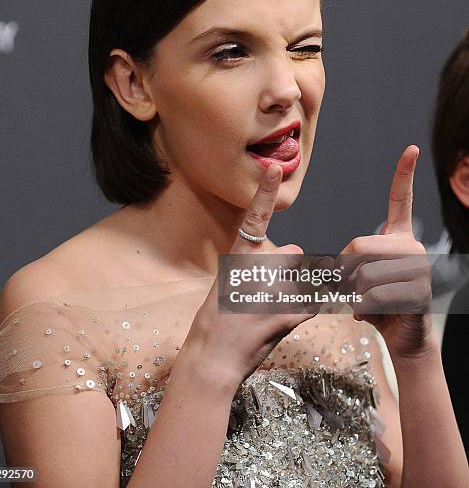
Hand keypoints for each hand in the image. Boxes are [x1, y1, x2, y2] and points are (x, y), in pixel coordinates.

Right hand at [179, 163, 317, 387]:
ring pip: (305, 278)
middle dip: (292, 272)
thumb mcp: (230, 285)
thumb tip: (289, 260)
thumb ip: (259, 268)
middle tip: (267, 297)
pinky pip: (313, 304)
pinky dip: (306, 312)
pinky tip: (283, 324)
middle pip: (294, 255)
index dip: (264, 192)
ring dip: (299, 292)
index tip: (272, 168)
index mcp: (239, 258)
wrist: (213, 357)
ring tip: (271, 313)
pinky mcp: (289, 314)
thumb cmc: (217, 322)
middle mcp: (257, 269)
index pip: (254, 219)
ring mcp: (274, 291)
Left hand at [337, 145, 433, 359]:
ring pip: (363, 273)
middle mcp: (411, 247)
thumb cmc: (377, 305)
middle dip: (344, 271)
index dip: (404, 175)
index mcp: (397, 238)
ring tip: (366, 301)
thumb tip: (329, 269)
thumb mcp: (356, 280)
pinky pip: (373, 295)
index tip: (411, 149)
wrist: (403, 337)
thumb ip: (346, 266)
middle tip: (351, 288)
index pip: (400, 201)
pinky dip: (364, 309)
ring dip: (354, 293)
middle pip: (358, 245)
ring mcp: (418, 268)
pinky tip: (376, 313)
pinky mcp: (418, 291)